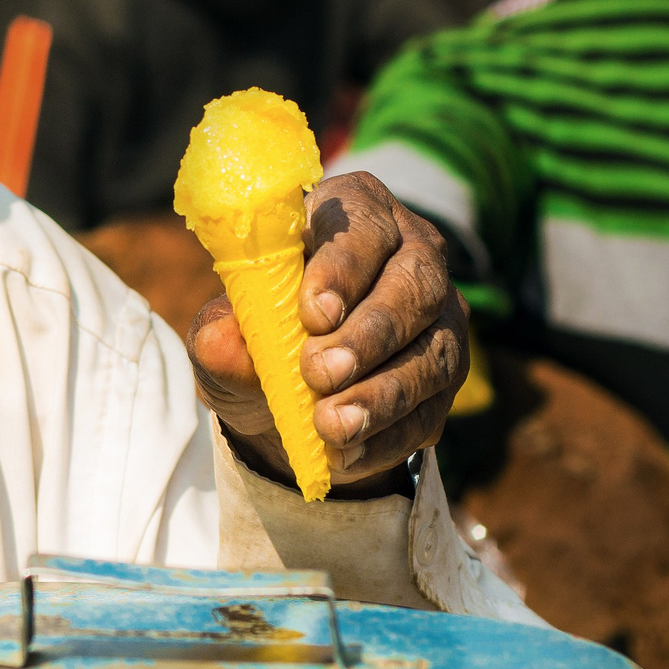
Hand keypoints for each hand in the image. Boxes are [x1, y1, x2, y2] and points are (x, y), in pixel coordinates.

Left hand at [184, 172, 467, 498]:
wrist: (279, 398)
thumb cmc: (255, 337)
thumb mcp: (224, 331)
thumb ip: (222, 331)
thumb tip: (226, 342)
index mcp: (351, 215)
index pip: (362, 227)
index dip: (343, 268)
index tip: (313, 313)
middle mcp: (410, 255)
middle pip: (415, 286)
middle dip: (369, 335)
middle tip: (320, 374)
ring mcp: (439, 317)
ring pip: (434, 350)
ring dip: (384, 394)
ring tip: (333, 426)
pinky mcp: (447, 376)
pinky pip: (434, 407)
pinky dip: (390, 435)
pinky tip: (349, 454)